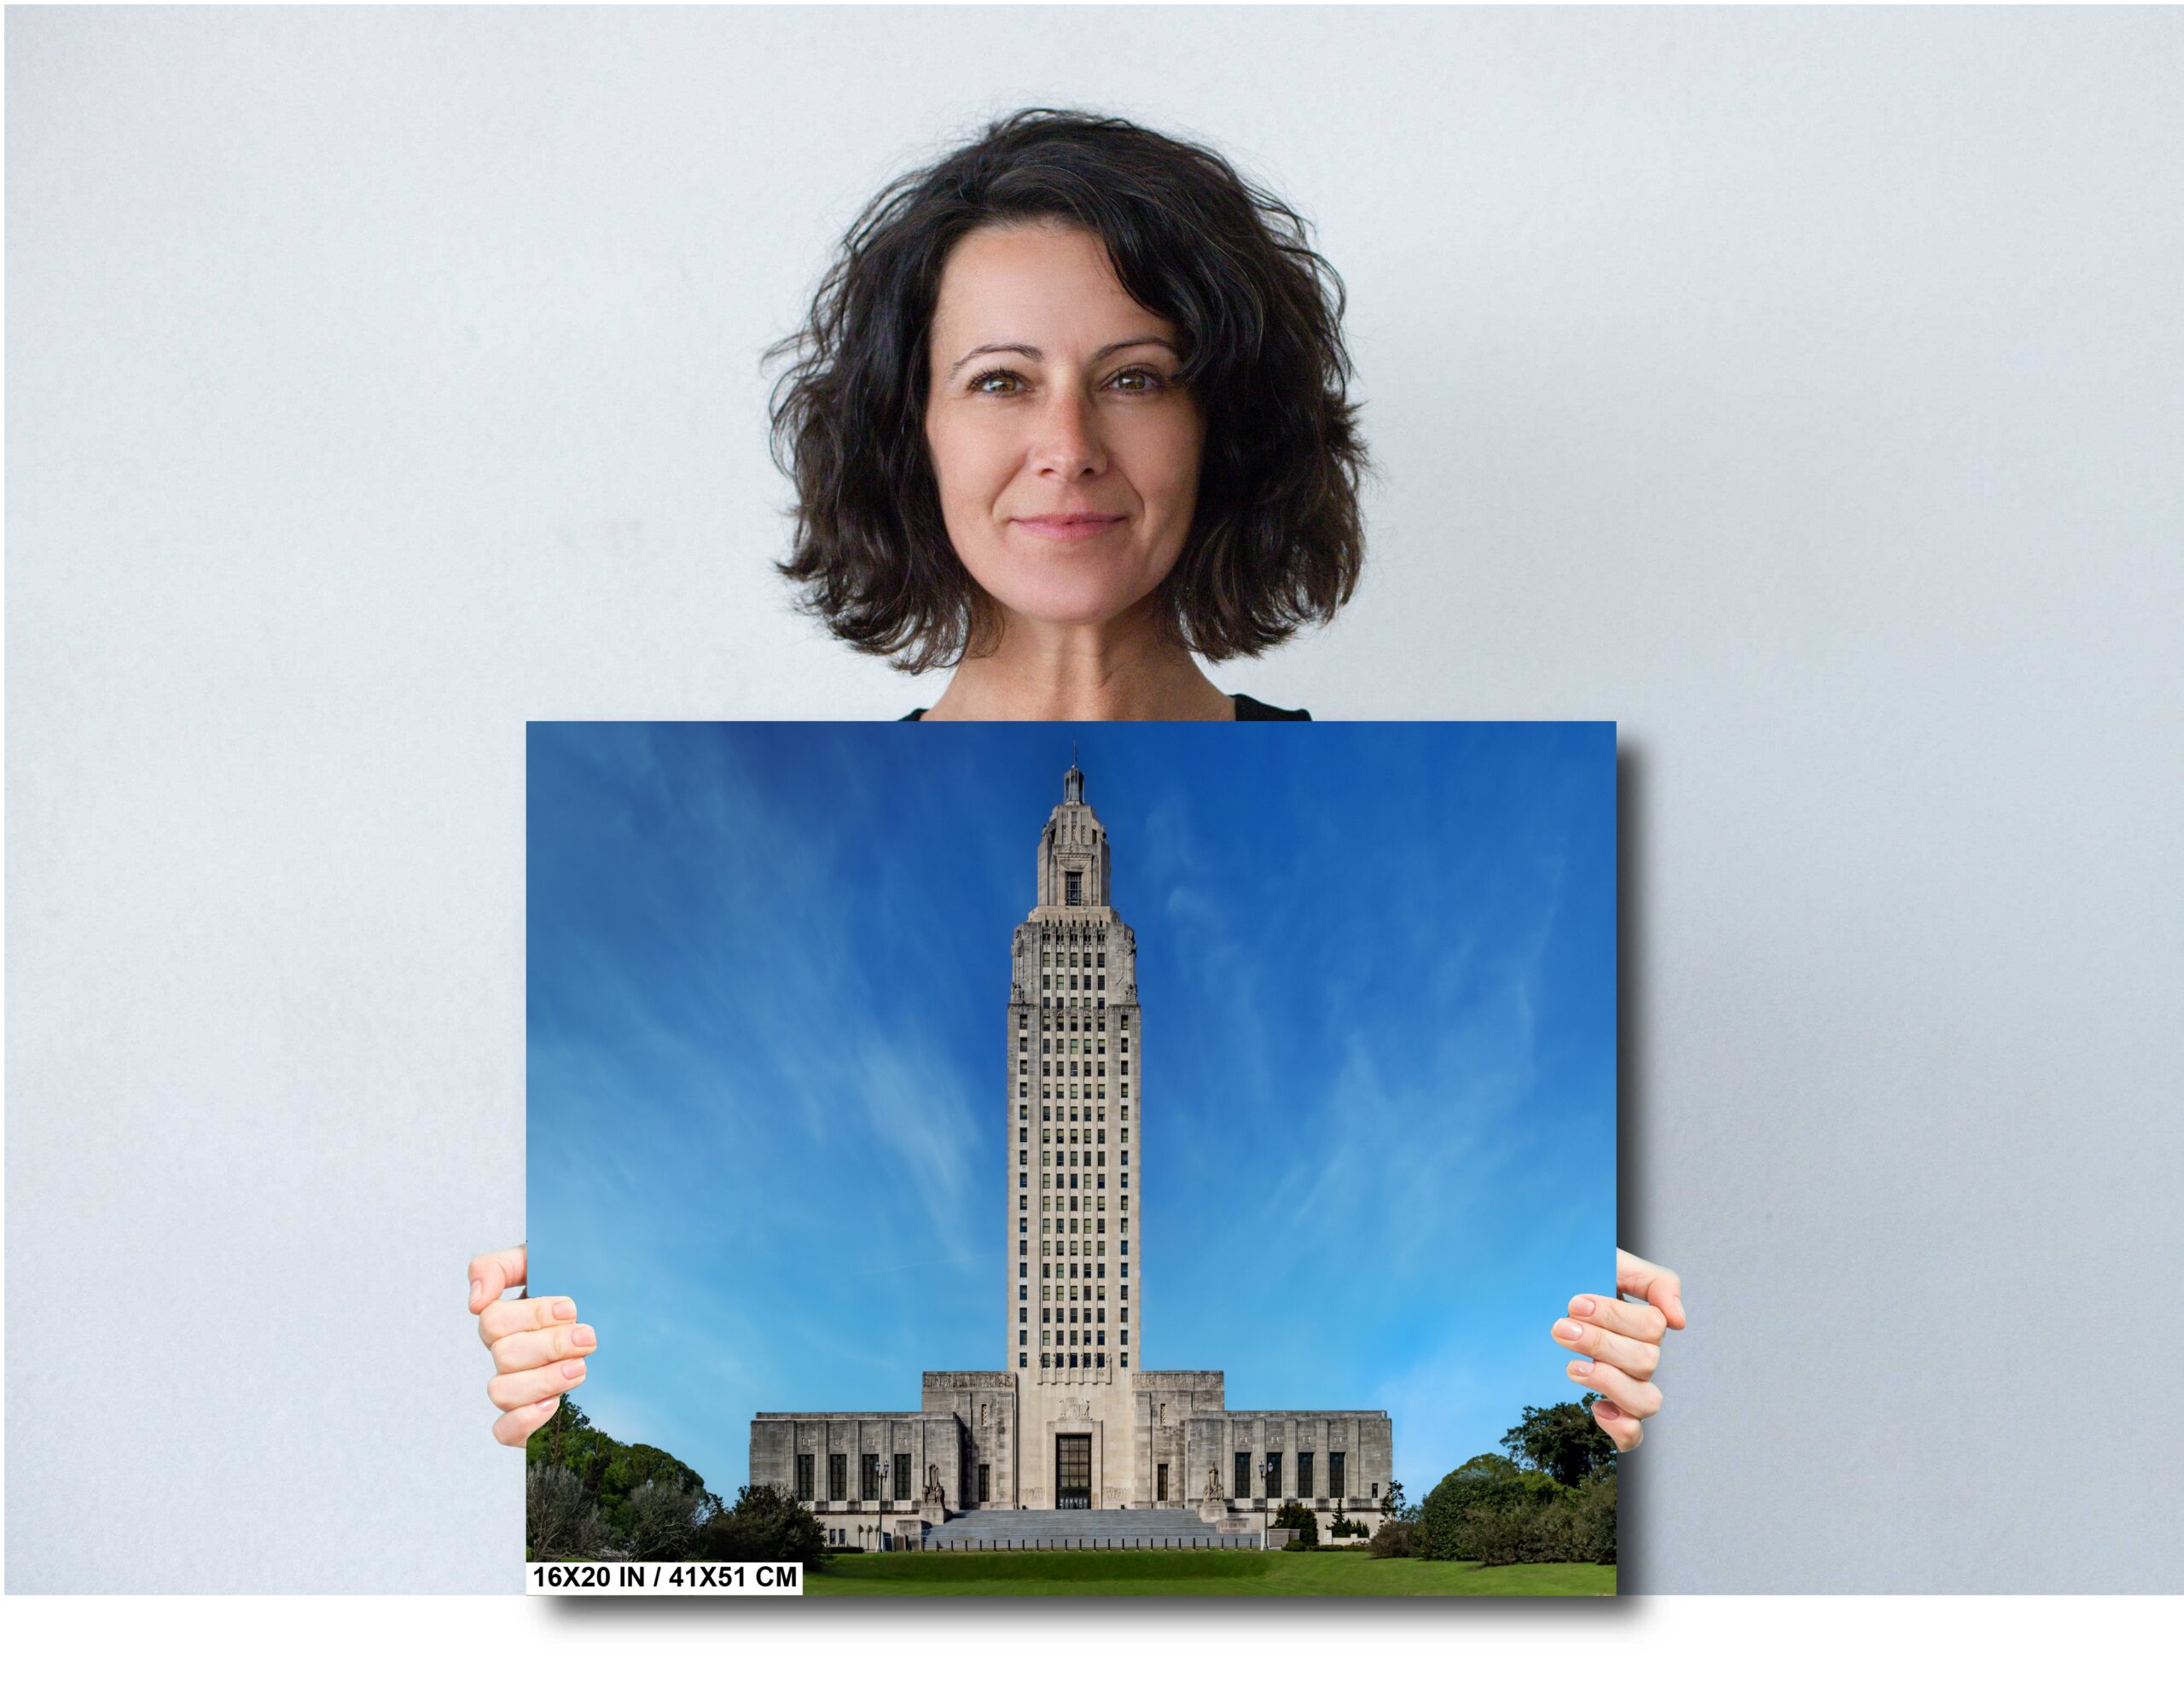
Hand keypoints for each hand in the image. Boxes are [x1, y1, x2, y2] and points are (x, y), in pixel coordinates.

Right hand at [468, 1244, 595, 1446]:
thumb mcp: (539, 1261)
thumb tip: (476, 1301)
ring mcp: (514, 1387)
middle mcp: (505, 1355)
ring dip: (544, 1380)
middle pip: (503, 1355)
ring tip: (580, 1368)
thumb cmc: (572, 1288)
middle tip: (587, 1337)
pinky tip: (554, 1405)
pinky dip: (525, 1421)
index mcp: (505, 1320)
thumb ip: (500, 1267)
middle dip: (550, 1345)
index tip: (570, 1309)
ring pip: (501, 1392)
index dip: (532, 1315)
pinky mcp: (526, 1420)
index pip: (493, 1319)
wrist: (611, 1318)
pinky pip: (503, 1432)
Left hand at [1551, 1248, 1684, 1452]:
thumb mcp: (1616, 1263)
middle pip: (1646, 1362)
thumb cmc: (1581, 1277)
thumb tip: (1679, 1320)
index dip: (1615, 1317)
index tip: (1575, 1303)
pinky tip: (1595, 1407)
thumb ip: (1655, 1281)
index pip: (1652, 1327)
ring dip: (1609, 1383)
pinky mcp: (1612, 1411)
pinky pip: (1633, 1436)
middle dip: (1600, 1344)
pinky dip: (1620, 1428)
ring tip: (1572, 1367)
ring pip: (1647, 1402)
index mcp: (1645, 1324)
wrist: (1544, 1291)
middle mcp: (1642, 1358)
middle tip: (1561, 1327)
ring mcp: (1628, 1386)